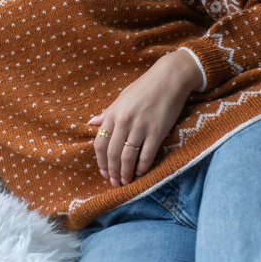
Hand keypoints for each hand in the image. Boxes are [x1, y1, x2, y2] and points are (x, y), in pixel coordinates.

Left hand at [87, 50, 202, 188]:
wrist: (169, 78)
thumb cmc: (145, 87)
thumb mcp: (122, 98)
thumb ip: (107, 114)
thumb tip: (91, 123)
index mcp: (113, 113)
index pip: (100, 143)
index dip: (101, 162)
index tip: (104, 172)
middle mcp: (124, 121)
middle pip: (113, 154)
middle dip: (112, 172)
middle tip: (115, 183)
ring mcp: (140, 127)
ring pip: (128, 157)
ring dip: (126, 173)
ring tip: (126, 182)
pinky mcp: (157, 131)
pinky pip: (147, 155)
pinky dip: (143, 167)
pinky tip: (141, 173)